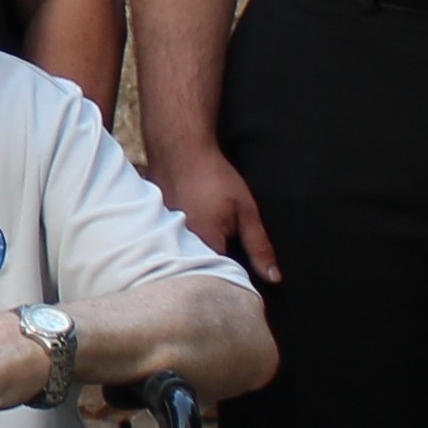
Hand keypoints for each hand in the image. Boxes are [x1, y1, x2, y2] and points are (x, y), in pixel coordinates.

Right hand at [152, 149, 282, 283]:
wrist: (179, 149)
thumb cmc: (214, 177)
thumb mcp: (245, 211)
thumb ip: (259, 246)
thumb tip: (274, 278)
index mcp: (205, 245)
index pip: (221, 277)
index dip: (232, 276)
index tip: (240, 271)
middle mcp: (178, 246)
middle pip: (198, 270)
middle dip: (210, 268)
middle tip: (219, 242)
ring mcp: (161, 237)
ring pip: (182, 259)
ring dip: (192, 255)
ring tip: (201, 231)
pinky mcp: (152, 229)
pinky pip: (168, 246)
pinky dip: (177, 243)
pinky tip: (185, 225)